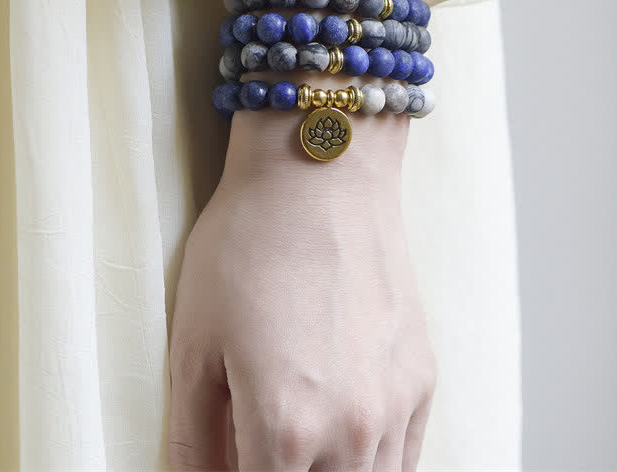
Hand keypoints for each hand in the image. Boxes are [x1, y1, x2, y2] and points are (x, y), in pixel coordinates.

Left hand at [168, 110, 436, 470]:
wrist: (322, 174)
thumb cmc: (251, 244)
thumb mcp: (194, 342)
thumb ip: (194, 437)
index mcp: (284, 429)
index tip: (231, 465)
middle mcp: (350, 431)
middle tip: (262, 453)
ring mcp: (395, 404)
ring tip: (303, 456)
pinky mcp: (422, 375)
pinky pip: (406, 456)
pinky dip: (375, 467)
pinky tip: (348, 443)